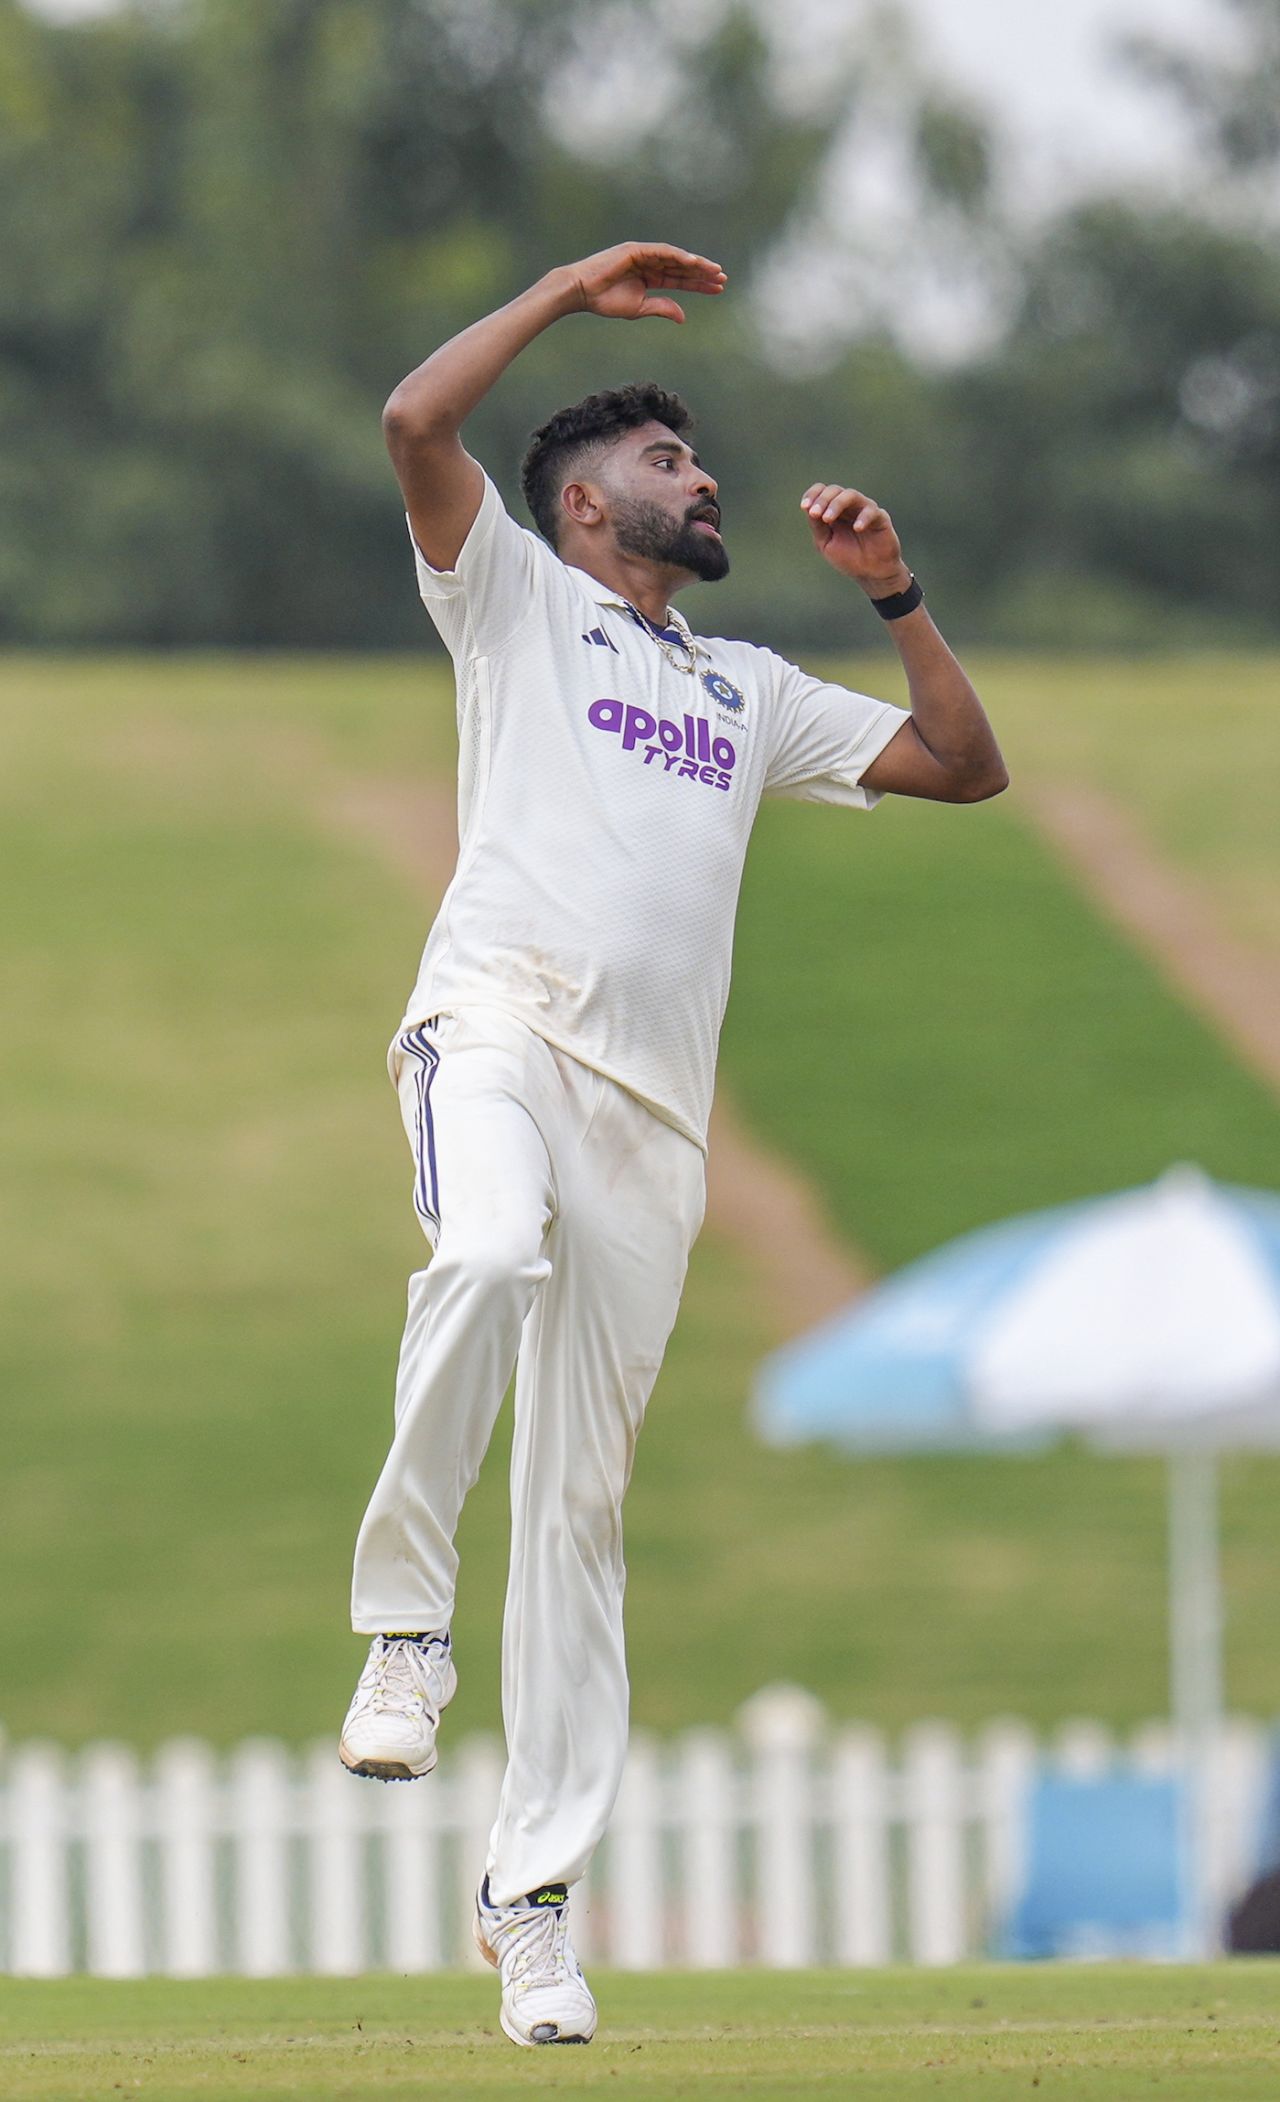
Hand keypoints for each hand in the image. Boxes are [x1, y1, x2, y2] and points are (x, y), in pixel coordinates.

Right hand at [564, 242, 726, 323]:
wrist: (582, 292)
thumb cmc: (605, 301)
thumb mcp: (639, 308)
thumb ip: (662, 308)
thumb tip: (683, 317)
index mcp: (650, 277)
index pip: (680, 279)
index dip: (699, 284)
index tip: (718, 289)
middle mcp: (650, 263)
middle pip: (682, 267)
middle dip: (703, 273)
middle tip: (723, 279)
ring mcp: (644, 254)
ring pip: (676, 258)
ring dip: (695, 264)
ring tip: (714, 271)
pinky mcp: (636, 250)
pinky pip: (662, 252)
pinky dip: (678, 256)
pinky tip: (693, 263)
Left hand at [801, 484, 910, 594]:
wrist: (871, 573)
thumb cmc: (848, 557)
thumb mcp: (826, 543)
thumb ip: (817, 526)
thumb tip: (807, 509)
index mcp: (834, 510)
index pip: (822, 491)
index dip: (812, 495)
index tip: (804, 507)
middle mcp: (849, 506)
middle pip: (835, 490)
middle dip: (822, 500)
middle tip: (815, 514)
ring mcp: (865, 509)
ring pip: (851, 495)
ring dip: (837, 504)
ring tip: (827, 519)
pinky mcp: (880, 518)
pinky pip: (871, 511)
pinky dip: (863, 518)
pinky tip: (857, 528)